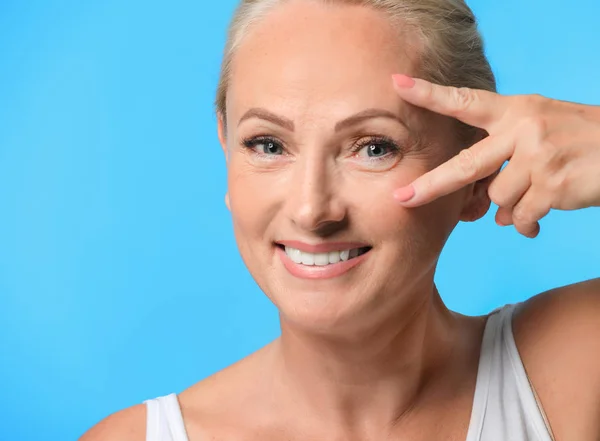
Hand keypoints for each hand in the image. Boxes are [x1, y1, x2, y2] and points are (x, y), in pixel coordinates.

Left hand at [391, 74, 599, 237]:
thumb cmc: (582, 140)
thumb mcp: (543, 127)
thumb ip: (508, 158)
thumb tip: (488, 209)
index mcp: (517, 110)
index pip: (466, 102)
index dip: (430, 94)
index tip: (398, 84)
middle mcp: (523, 129)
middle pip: (465, 166)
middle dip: (430, 187)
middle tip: (402, 199)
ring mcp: (537, 157)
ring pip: (497, 198)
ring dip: (510, 206)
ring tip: (535, 196)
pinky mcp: (551, 185)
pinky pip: (519, 217)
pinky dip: (525, 224)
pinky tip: (537, 222)